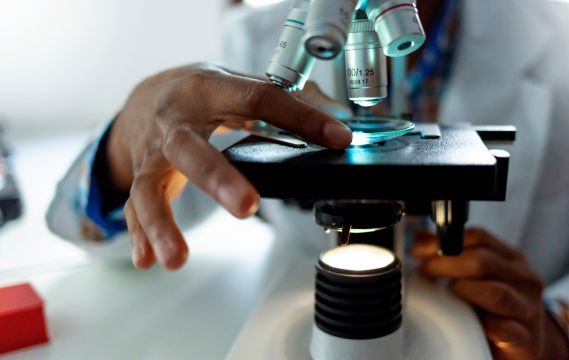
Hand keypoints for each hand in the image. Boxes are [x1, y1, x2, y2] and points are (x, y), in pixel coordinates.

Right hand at [108, 63, 352, 269]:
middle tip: (246, 206)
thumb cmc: (199, 94)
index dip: (300, 117)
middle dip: (217, 179)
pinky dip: (141, 237)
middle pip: (189, 149)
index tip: (337, 137)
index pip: (258, 98)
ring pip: (149, 188)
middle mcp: (174, 121)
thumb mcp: (239, 84)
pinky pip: (135, 208)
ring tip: (178, 258)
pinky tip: (149, 260)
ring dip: (161, 225)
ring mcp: (152, 153)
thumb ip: (287, 98)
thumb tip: (340, 116)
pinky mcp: (140, 177)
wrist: (144, 97)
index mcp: (208, 89)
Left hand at [411, 228, 568, 359]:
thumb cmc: (497, 310)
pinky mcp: (526, 338)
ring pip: (496, 293)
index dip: (446, 241)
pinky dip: (482, 325)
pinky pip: (503, 329)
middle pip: (484, 261)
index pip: (480, 238)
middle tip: (425, 271)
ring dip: (463, 291)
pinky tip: (468, 323)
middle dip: (446, 264)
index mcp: (512, 260)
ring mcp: (527, 309)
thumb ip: (451, 256)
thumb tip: (421, 239)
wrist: (523, 346)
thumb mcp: (478, 278)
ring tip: (447, 294)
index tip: (420, 251)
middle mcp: (524, 280)